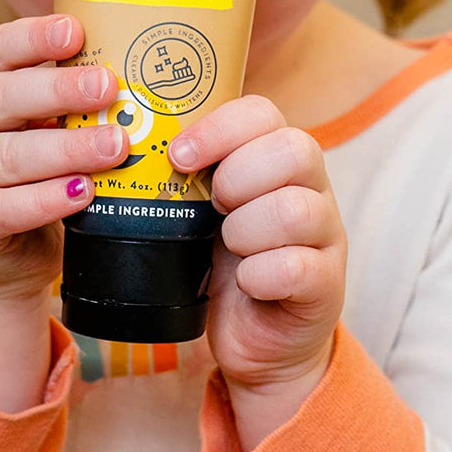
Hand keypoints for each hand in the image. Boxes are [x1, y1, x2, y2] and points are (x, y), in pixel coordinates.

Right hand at [0, 14, 126, 303]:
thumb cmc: (26, 178)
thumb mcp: (37, 127)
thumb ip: (65, 100)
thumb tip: (135, 67)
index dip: (34, 38)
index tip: (76, 31)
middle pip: (1, 98)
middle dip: (58, 90)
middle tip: (108, 86)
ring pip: (6, 156)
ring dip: (65, 149)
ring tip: (114, 145)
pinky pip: (4, 208)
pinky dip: (46, 200)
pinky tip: (83, 192)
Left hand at [168, 96, 345, 430]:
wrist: (257, 339)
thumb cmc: (223, 266)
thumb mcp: (201, 214)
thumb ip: (184, 177)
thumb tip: (124, 147)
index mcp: (278, 159)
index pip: (262, 113)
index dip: (218, 128)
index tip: (178, 155)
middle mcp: (312, 188)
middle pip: (293, 150)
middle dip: (237, 178)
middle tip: (212, 207)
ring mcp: (326, 235)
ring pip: (294, 210)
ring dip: (245, 230)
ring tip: (228, 248)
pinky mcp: (327, 283)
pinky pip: (296, 267)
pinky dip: (259, 276)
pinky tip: (246, 282)